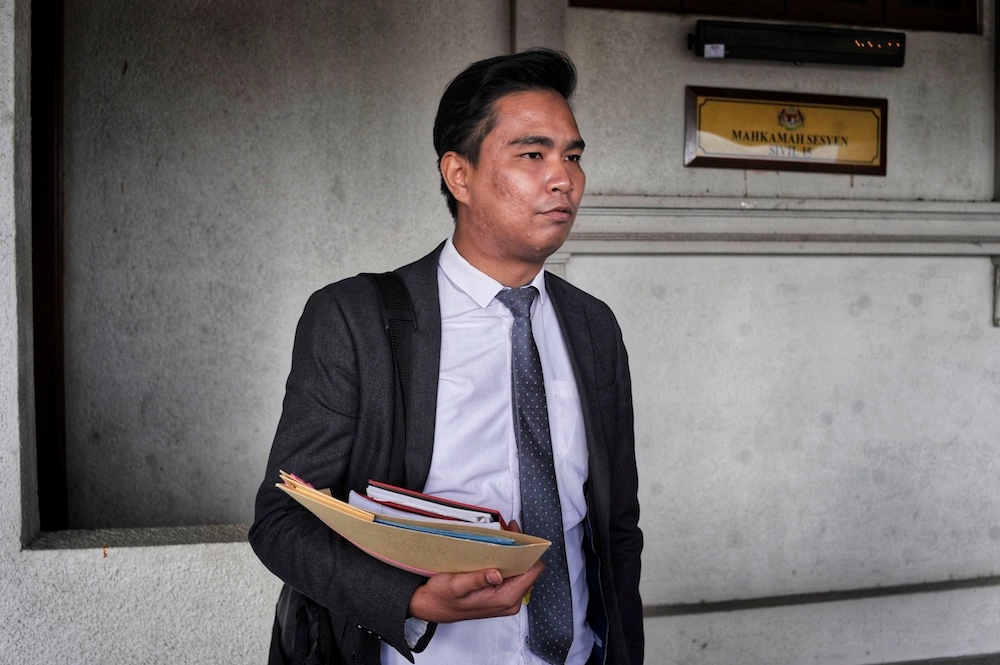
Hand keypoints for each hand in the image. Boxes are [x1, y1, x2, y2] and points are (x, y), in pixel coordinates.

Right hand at [407, 521, 542, 622]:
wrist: (432, 607)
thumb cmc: (442, 597)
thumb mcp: (455, 586)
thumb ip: (477, 580)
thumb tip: (496, 574)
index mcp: (505, 599)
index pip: (533, 572)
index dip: (530, 552)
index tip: (519, 537)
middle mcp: (510, 600)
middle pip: (530, 570)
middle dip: (522, 549)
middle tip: (510, 531)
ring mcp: (507, 598)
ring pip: (522, 570)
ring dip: (515, 553)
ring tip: (504, 536)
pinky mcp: (502, 594)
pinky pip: (513, 574)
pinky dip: (509, 559)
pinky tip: (499, 549)